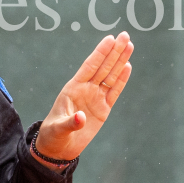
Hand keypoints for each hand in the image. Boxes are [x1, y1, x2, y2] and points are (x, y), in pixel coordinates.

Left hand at [33, 31, 133, 164]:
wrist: (59, 147)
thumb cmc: (54, 135)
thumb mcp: (58, 129)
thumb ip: (70, 123)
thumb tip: (81, 118)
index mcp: (73, 88)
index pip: (90, 66)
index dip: (100, 53)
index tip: (110, 39)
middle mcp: (86, 89)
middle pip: (103, 67)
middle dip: (114, 51)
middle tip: (125, 35)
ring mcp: (95, 98)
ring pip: (111, 76)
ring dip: (120, 61)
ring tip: (129, 45)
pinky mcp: (103, 109)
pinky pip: (114, 91)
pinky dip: (121, 80)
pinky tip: (128, 66)